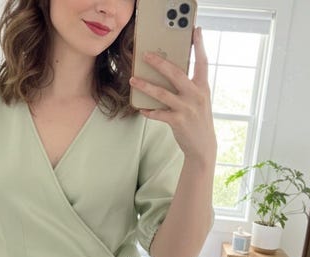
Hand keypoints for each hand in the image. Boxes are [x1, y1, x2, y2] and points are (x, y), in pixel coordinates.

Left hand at [129, 27, 216, 167]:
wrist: (203, 146)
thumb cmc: (198, 121)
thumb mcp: (200, 101)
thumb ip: (190, 88)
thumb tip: (169, 75)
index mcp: (203, 87)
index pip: (202, 62)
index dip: (199, 46)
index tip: (195, 31)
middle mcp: (196, 95)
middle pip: (176, 73)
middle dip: (159, 62)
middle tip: (146, 55)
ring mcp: (187, 108)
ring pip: (162, 93)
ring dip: (145, 86)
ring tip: (133, 80)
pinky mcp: (177, 121)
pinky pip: (158, 113)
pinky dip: (148, 111)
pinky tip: (141, 109)